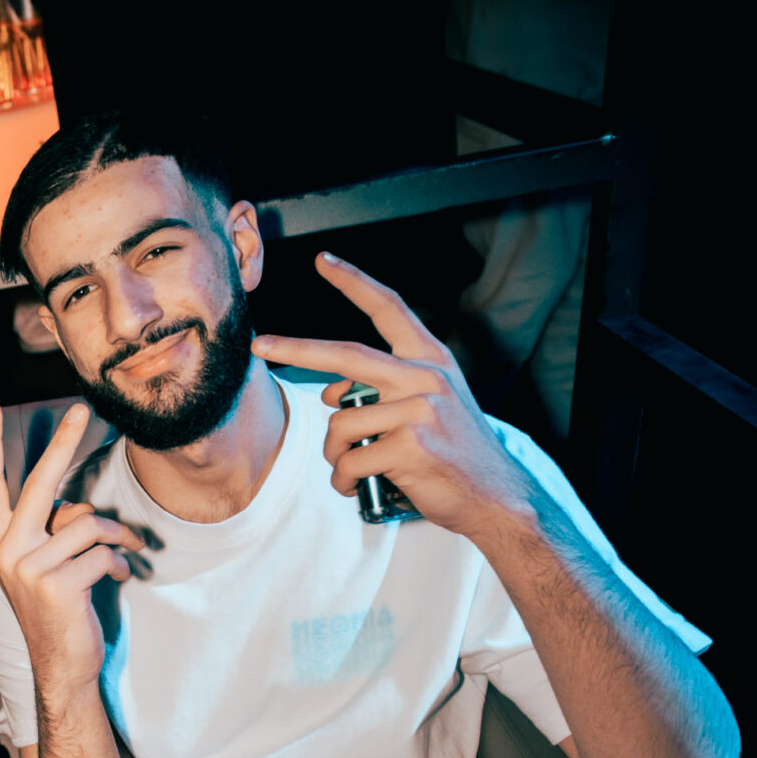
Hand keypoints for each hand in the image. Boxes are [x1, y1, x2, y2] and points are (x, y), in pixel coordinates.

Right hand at [0, 400, 138, 695]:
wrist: (62, 665)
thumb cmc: (58, 609)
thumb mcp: (42, 564)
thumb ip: (50, 529)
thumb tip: (80, 507)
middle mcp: (6, 550)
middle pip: (40, 483)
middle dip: (62, 443)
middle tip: (82, 410)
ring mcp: (28, 568)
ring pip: (88, 522)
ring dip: (118, 536)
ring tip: (125, 552)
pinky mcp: (56, 585)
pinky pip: (103, 551)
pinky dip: (120, 562)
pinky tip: (118, 578)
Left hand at [250, 253, 540, 539]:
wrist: (497, 497)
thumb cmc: (454, 453)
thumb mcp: (429, 407)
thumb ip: (383, 390)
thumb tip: (329, 392)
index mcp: (431, 360)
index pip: (390, 308)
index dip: (355, 282)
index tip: (324, 260)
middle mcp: (425, 377)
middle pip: (345, 356)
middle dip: (296, 349)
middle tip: (259, 344)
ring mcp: (419, 410)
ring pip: (340, 425)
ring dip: (334, 454)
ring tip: (351, 468)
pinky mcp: (411, 446)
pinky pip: (351, 461)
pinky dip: (344, 479)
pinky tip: (356, 486)